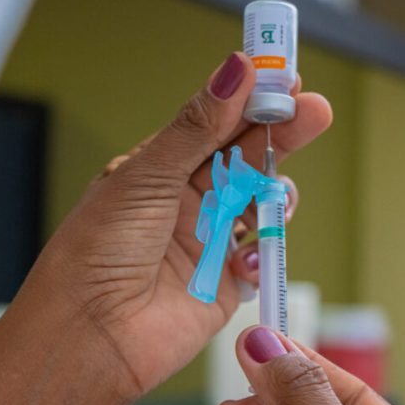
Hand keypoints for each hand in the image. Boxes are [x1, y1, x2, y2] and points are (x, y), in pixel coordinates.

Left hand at [16, 53, 331, 398]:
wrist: (92, 334)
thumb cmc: (98, 252)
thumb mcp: (146, 176)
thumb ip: (198, 128)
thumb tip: (236, 70)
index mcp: (159, 169)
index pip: (214, 124)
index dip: (248, 100)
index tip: (282, 77)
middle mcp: (186, 201)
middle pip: (246, 156)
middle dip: (279, 131)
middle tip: (312, 109)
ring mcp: (209, 239)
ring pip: (261, 201)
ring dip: (276, 190)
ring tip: (276, 191)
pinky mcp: (227, 280)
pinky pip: (262, 253)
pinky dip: (265, 247)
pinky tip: (247, 251)